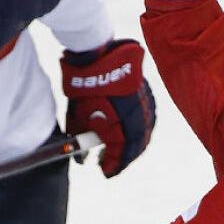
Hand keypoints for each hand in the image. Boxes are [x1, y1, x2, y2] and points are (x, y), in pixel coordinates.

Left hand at [61, 40, 155, 177]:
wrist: (93, 51)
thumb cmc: (82, 85)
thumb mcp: (76, 116)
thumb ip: (81, 139)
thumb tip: (81, 159)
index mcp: (122, 125)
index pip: (122, 154)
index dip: (114, 165)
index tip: (105, 172)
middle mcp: (138, 117)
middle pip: (136, 146)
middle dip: (123, 157)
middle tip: (111, 162)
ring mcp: (145, 105)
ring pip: (144, 132)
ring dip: (132, 143)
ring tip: (120, 148)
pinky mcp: (146, 94)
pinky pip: (147, 117)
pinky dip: (138, 128)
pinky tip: (128, 130)